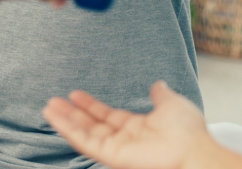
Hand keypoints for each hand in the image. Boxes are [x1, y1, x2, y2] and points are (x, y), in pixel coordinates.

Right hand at [42, 81, 215, 168]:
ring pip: (84, 135)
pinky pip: (85, 143)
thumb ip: (160, 95)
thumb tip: (157, 84)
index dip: (90, 106)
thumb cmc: (189, 132)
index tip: (75, 94)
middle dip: (72, 114)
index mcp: (137, 129)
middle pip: (91, 126)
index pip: (107, 117)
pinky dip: (68, 130)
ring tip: (48, 108)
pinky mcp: (111, 156)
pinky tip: (56, 118)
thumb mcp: (172, 104)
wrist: (194, 150)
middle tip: (53, 101)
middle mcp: (124, 140)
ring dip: (65, 121)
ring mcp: (117, 149)